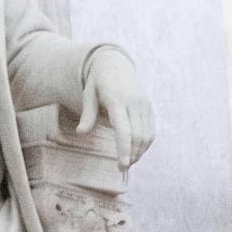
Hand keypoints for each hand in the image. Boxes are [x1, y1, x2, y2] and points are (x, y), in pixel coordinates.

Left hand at [76, 48, 153, 167]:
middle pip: (138, 136)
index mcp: (117, 100)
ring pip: (147, 136)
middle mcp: (134, 102)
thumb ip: (87, 114)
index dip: (124, 150)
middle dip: (132, 155)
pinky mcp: (149, 107)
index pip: (124, 131)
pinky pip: (150, 131)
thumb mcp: (88, 94)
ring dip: (139, 152)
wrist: (115, 63)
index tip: (122, 166)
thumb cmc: (98, 83)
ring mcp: (144, 104)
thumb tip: (81, 132)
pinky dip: (144, 144)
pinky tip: (135, 152)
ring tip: (128, 162)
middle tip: (122, 168)